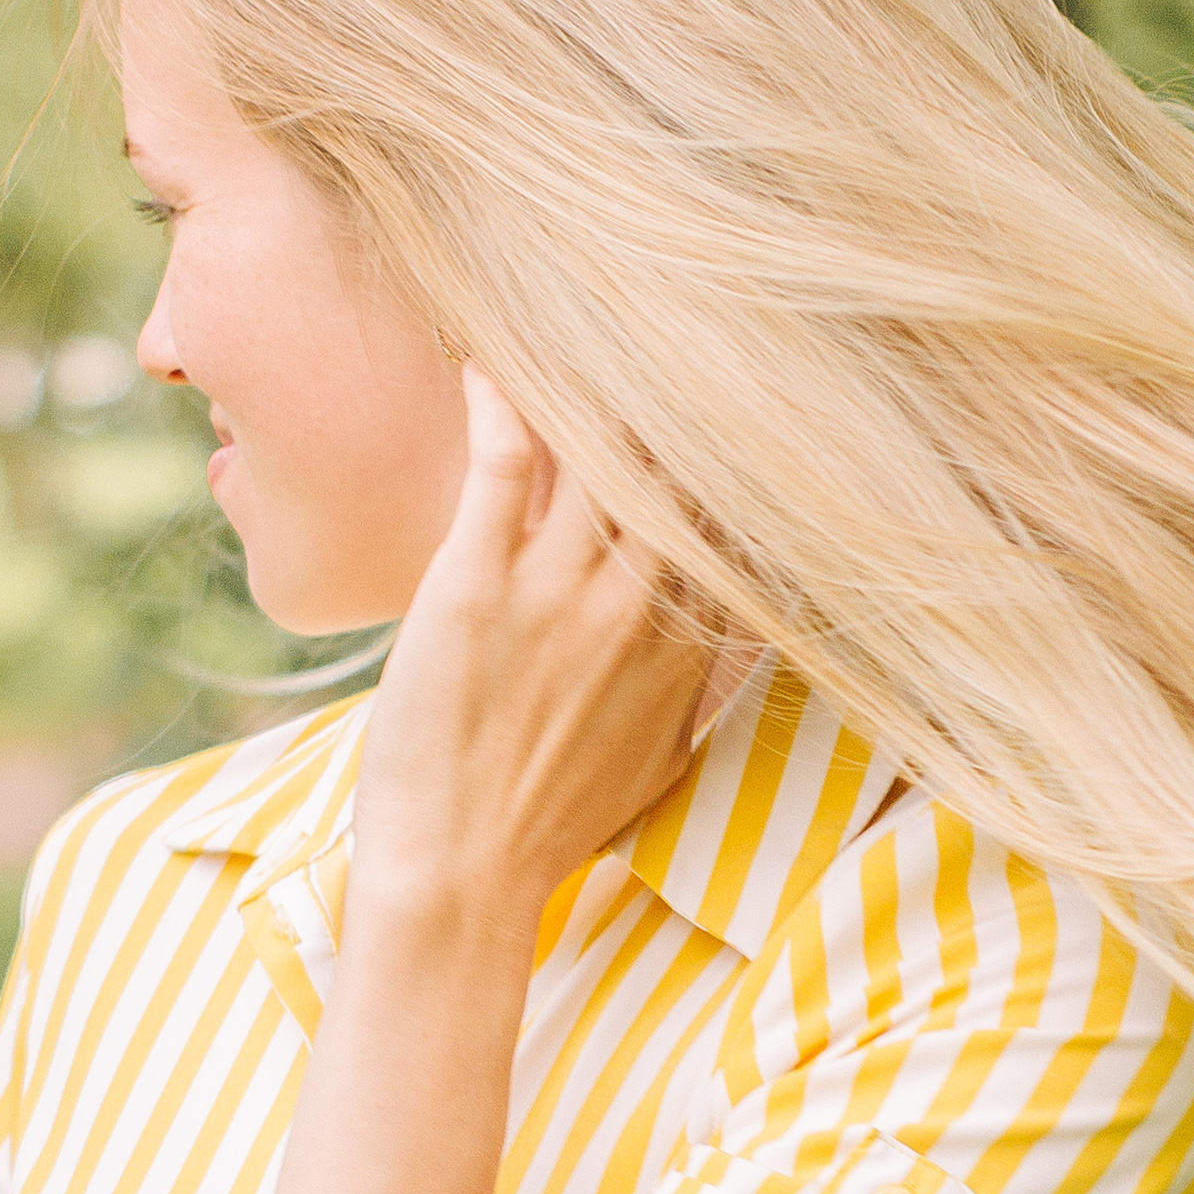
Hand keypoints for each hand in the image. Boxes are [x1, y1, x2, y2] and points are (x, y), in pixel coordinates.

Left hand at [348, 367, 711, 937]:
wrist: (462, 875)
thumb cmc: (550, 824)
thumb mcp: (660, 757)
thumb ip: (694, 685)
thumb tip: (724, 651)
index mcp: (685, 642)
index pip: (731, 513)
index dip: (731, 445)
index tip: (726, 391)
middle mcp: (637, 605)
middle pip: (675, 462)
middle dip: (670, 386)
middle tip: (651, 318)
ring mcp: (559, 593)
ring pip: (599, 451)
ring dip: (579, 378)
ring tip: (559, 318)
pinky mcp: (476, 588)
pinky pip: (503, 466)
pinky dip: (498, 402)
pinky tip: (484, 360)